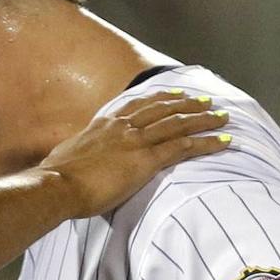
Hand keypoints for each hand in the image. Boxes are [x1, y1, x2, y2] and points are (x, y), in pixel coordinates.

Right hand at [39, 90, 230, 218]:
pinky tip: (224, 141)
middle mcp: (124, 126)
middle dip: (189, 104)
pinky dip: (207, 142)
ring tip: (223, 117)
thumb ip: (79, 153)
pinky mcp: (146, 160)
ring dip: (204, 119)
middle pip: (164, 109)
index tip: (176, 94)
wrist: (56, 185)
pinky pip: (183, 147)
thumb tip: (71, 161)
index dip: (161, 98)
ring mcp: (137, 141)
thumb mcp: (66, 156)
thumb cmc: (55, 177)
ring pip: (179, 124)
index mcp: (104, 123)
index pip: (139, 104)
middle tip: (208, 101)